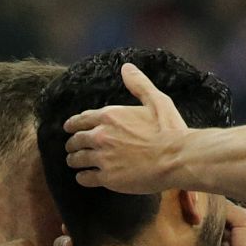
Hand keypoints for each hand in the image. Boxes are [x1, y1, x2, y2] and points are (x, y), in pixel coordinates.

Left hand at [64, 63, 187, 193]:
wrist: (177, 158)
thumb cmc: (170, 130)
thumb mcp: (157, 101)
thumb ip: (139, 85)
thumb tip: (126, 67)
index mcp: (110, 116)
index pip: (82, 119)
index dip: (73, 124)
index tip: (68, 128)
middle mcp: (101, 136)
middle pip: (76, 140)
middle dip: (72, 144)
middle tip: (71, 148)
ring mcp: (103, 158)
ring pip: (78, 159)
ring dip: (74, 160)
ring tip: (75, 163)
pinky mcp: (108, 178)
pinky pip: (86, 178)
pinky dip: (83, 178)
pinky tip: (84, 177)